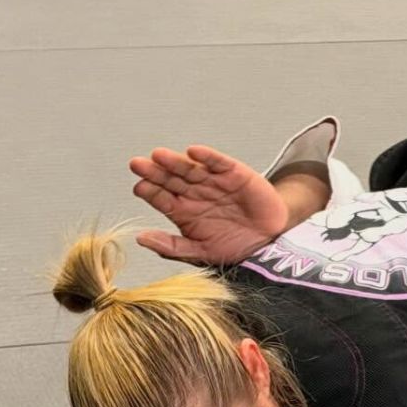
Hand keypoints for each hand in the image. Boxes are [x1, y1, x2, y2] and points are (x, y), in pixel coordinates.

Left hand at [129, 144, 290, 264]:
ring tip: (158, 156)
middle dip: (154, 172)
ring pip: (190, 169)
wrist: (269, 241)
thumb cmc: (234, 246)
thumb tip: (140, 238)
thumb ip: (171, 247)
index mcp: (183, 211)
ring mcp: (213, 182)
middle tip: (137, 165)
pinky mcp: (233, 173)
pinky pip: (218, 162)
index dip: (150, 192)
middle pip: (170, 180)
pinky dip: (207, 157)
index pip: (161, 198)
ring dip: (174, 162)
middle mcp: (194, 193)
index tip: (140, 188)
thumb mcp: (200, 253)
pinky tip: (193, 152)